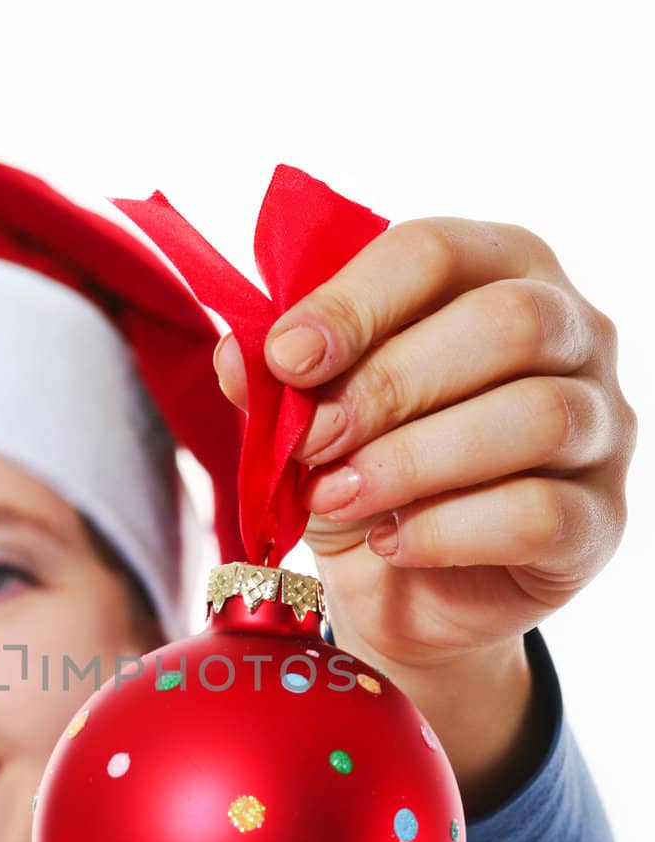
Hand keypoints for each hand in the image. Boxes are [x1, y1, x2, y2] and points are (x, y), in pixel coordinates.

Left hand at [213, 217, 636, 676]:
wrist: (406, 590)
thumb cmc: (367, 471)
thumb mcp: (310, 415)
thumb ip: (279, 378)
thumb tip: (239, 356)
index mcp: (499, 269)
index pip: (435, 251)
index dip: (355, 302)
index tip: (286, 358)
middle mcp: (574, 332)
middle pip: (504, 323)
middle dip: (388, 384)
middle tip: (313, 442)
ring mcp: (602, 426)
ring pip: (533, 416)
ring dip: (414, 460)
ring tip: (338, 498)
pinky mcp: (600, 520)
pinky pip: (540, 514)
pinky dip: (448, 530)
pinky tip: (392, 544)